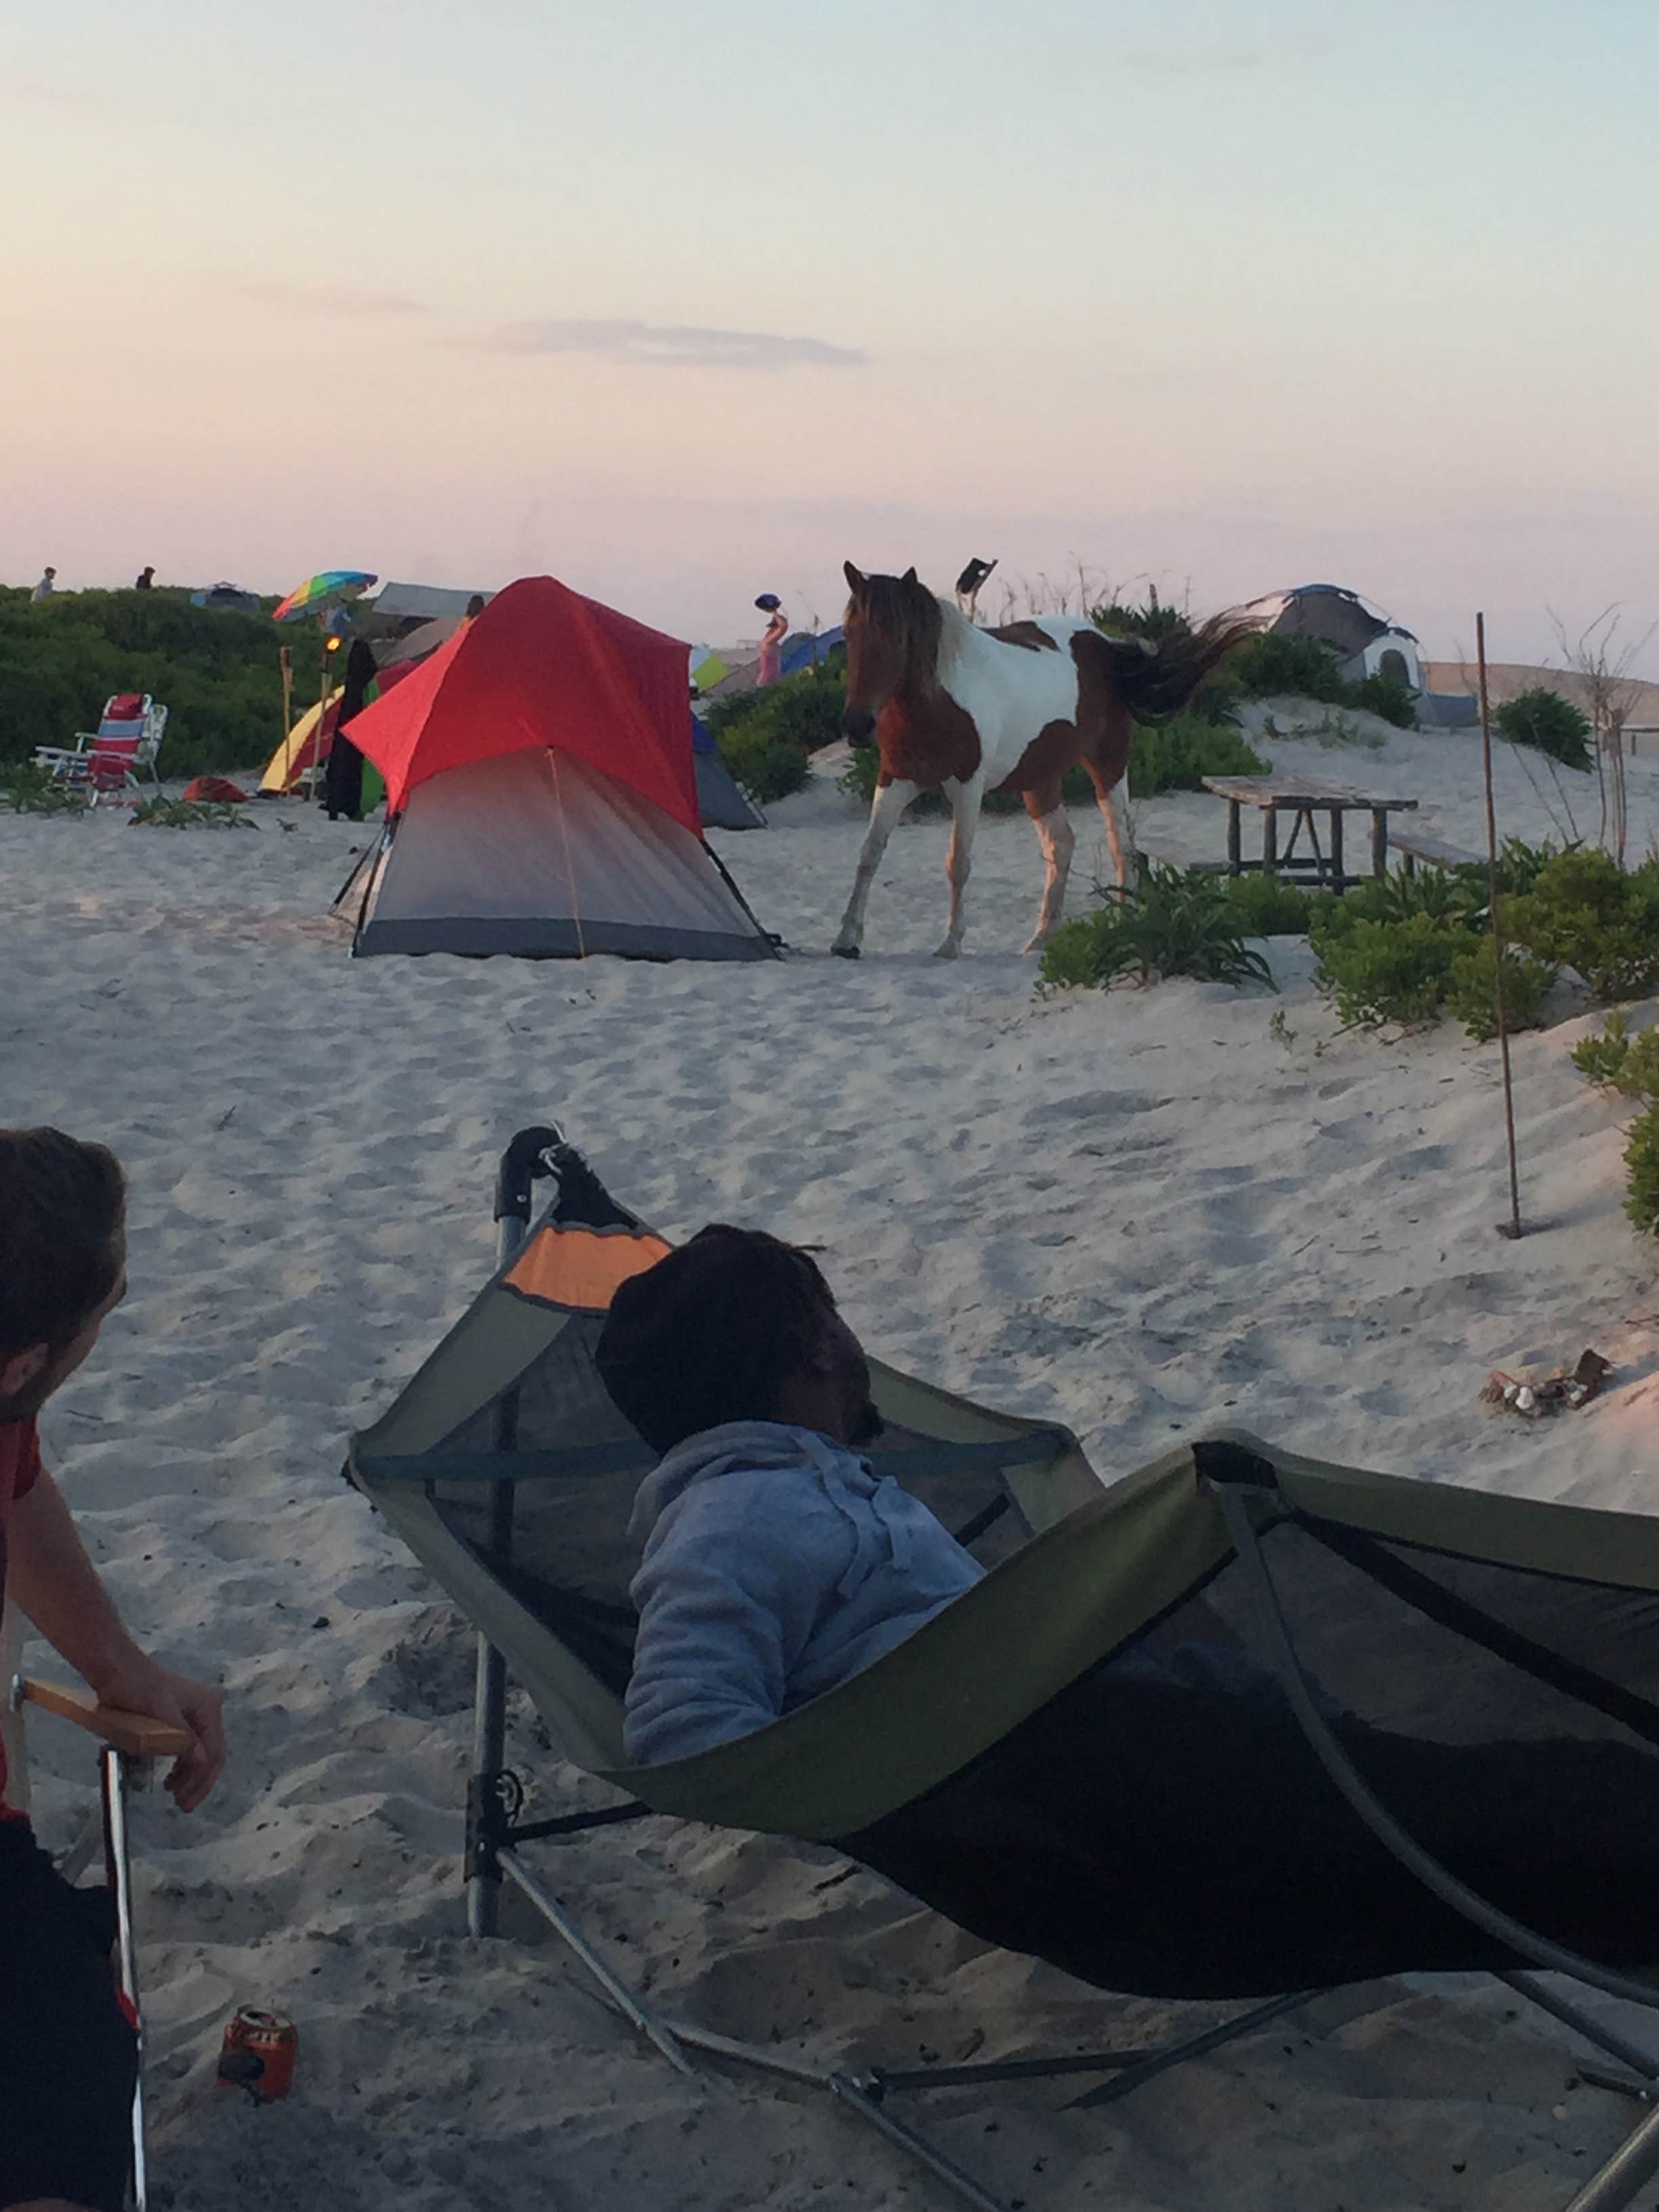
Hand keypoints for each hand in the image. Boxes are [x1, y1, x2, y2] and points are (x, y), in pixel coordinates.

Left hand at [87, 1652, 225, 1812]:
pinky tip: (169, 1777)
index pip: (212, 1753)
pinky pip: (186, 1747)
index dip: (201, 1781)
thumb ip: (182, 1739)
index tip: (184, 1803)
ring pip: (199, 1753)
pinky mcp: (177, 1719)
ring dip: (190, 1775)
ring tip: (174, 1793)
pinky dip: (180, 1765)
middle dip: (198, 1781)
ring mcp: (193, 1715)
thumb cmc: (138, 1690)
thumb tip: (201, 1762)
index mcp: (207, 1709)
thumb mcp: (161, 1716)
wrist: (117, 1670)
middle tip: (182, 1805)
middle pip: (211, 1754)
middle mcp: (207, 1711)